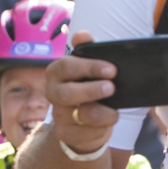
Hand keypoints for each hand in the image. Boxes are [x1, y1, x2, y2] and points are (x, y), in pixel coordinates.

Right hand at [45, 31, 119, 154]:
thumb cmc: (88, 86)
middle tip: (111, 88)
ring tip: (115, 111)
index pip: (66, 66)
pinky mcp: (66, 134)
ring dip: (102, 113)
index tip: (112, 69)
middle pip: (66, 94)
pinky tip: (108, 121)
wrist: (82, 120)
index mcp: (56, 72)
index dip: (89, 67)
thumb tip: (82, 34)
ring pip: (80, 116)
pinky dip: (102, 128)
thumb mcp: (89, 67)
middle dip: (91, 91)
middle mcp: (52, 93)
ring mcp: (58, 115)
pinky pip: (86, 133)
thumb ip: (87, 49)